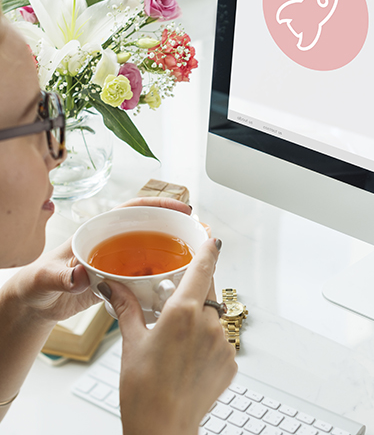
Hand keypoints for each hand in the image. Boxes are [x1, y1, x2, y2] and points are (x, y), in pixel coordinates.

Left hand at [5, 196, 192, 323]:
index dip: (160, 205)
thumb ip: (61, 276)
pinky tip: (176, 282)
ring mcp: (118, 262)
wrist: (35, 306)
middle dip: (176, 227)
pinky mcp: (121, 282)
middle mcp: (112, 243)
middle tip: (199, 233)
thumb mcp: (45, 278)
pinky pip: (147, 276)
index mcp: (97, 231)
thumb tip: (80, 275)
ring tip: (197, 256)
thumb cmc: (36, 284)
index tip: (183, 208)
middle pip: (150, 228)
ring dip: (174, 253)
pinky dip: (163, 277)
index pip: (133, 209)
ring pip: (153, 252)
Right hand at [103, 238, 236, 434]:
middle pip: (209, 291)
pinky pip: (221, 340)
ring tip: (180, 342)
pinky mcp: (231, 361)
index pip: (203, 268)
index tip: (212, 240)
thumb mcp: (132, 343)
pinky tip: (190, 359)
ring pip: (215, 317)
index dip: (209, 250)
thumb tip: (112, 286)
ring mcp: (223, 343)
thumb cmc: (144, 391)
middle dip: (197, 290)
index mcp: (183, 312)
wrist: (163, 430)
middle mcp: (208, 323)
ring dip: (202, 320)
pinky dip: (209, 342)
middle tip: (178, 303)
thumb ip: (127, 308)